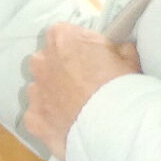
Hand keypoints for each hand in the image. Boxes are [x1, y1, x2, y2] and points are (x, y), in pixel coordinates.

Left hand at [20, 22, 139, 159]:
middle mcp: (41, 61)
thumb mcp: (128, 58)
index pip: (62, 34)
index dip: (77, 47)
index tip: (90, 59)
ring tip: (76, 107)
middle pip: (46, 60)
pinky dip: (49, 119)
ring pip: (40, 88)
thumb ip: (116, 49)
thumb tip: (117, 49)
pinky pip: (38, 115)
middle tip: (83, 84)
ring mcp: (34, 91)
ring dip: (53, 94)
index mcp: (62, 39)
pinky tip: (68, 124)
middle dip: (60, 69)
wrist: (113, 126)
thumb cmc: (121, 87)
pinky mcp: (32, 117)